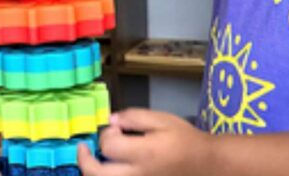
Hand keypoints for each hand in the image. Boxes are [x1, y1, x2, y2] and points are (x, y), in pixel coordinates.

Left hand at [78, 109, 213, 175]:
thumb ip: (135, 117)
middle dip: (84, 160)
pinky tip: (109, 167)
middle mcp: (138, 174)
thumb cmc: (185, 141)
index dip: (106, 133)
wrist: (205, 164)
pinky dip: (108, 175)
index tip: (115, 128)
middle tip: (82, 149)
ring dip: (93, 172)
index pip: (108, 146)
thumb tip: (112, 120)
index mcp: (144, 153)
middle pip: (98, 174)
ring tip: (91, 160)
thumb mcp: (162, 120)